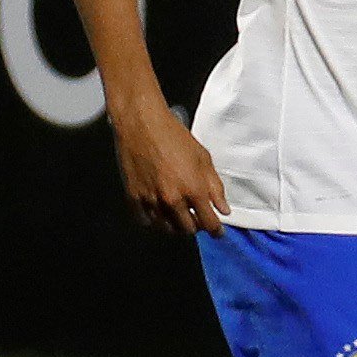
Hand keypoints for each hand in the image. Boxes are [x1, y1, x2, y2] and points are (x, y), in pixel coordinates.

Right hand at [112, 98, 229, 235]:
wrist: (142, 124)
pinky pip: (144, 220)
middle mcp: (171, 199)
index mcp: (193, 190)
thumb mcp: (204, 159)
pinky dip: (154, 221)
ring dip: (176, 226)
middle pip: (187, 229)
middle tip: (199, 219)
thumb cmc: (174, 136)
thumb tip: (223, 209)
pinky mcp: (133, 196)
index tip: (217, 232)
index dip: (216, 230)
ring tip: (180, 216)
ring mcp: (150, 199)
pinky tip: (160, 213)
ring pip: (166, 228)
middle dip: (196, 226)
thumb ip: (215, 188)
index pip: (209, 223)